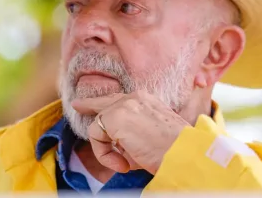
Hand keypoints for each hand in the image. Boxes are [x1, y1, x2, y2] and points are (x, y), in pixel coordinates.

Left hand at [71, 91, 188, 174]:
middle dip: (89, 105)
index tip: (94, 108)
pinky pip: (96, 137)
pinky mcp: (114, 117)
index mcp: (146, 99)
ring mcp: (123, 105)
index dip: (105, 106)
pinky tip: (122, 164)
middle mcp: (134, 97)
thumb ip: (132, 133)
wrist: (183, 152)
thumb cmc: (173, 150)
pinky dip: (104, 155)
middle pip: (104, 101)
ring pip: (99, 125)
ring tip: (124, 164)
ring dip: (106, 149)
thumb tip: (116, 144)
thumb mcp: (152, 135)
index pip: (120, 99)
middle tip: (77, 106)